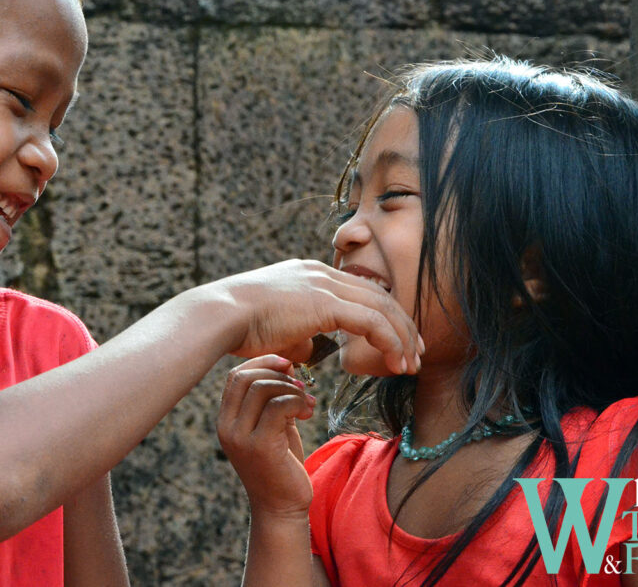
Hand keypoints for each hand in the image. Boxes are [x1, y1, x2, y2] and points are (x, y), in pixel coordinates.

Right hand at [212, 259, 421, 373]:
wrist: (220, 315)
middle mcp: (321, 273)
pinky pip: (371, 321)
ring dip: (402, 337)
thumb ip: (300, 334)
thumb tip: (311, 350)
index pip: (361, 291)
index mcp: (311, 274)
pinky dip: (390, 341)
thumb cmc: (238, 326)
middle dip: (403, 327)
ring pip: (382, 307)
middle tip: (417, 353)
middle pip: (379, 296)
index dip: (384, 317)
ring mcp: (324, 284)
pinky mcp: (325, 302)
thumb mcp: (276, 327)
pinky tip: (396, 362)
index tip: (397, 341)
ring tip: (411, 364)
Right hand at [217, 355, 315, 515]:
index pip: (236, 376)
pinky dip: (297, 402)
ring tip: (307, 403)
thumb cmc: (280, 465)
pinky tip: (307, 413)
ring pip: (263, 389)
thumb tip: (286, 365)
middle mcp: (227, 427)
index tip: (288, 364)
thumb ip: (273, 398)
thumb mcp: (273, 426)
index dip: (262, 363)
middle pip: (247, 377)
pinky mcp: (261, 446)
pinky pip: (278, 406)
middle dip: (278, 373)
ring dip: (292, 390)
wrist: (282, 507)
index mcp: (226, 420)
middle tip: (301, 386)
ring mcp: (241, 437)